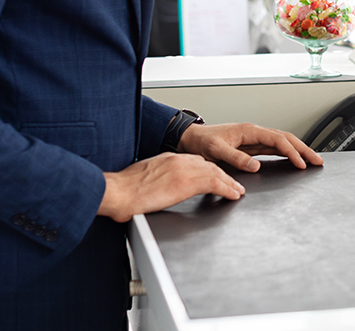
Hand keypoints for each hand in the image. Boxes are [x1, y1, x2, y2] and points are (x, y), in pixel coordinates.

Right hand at [98, 152, 246, 222]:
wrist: (117, 191)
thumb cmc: (122, 190)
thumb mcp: (142, 179)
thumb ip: (154, 181)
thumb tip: (154, 191)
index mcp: (167, 159)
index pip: (194, 161)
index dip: (207, 170)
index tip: (215, 176)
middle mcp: (178, 160)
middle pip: (208, 165)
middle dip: (222, 175)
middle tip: (232, 183)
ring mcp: (183, 170)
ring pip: (215, 172)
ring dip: (229, 182)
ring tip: (237, 190)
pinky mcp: (186, 182)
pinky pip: (214, 183)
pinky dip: (227, 188)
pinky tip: (234, 195)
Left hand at [178, 122, 323, 172]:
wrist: (191, 138)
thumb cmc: (202, 142)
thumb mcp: (216, 151)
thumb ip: (236, 158)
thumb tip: (255, 165)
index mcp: (249, 131)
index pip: (278, 140)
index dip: (292, 151)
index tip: (301, 163)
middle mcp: (255, 132)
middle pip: (286, 138)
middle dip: (304, 149)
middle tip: (318, 160)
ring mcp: (255, 138)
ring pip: (283, 142)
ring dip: (299, 150)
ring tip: (312, 160)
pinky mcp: (252, 145)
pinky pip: (275, 148)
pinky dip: (288, 153)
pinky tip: (294, 159)